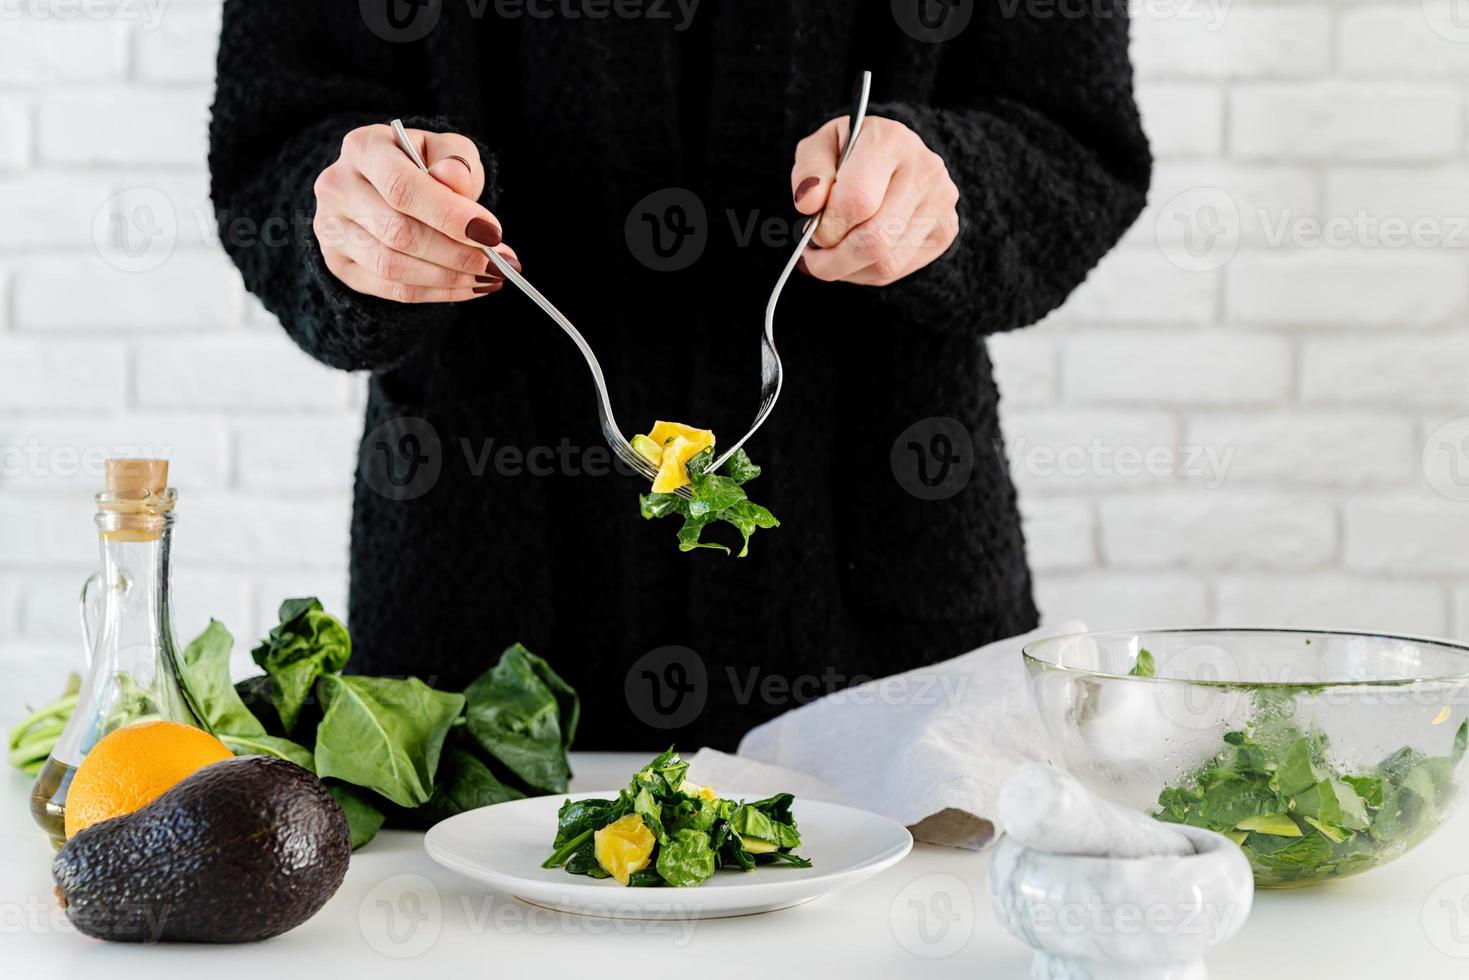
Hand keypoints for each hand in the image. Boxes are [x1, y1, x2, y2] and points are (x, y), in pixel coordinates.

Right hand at [313, 124, 519, 303]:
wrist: (386, 186)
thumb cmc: (424, 164)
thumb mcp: (446, 150)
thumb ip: (455, 161)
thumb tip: (455, 181)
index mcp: (363, 148)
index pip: (403, 188)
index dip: (450, 216)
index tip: (493, 234)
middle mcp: (337, 187)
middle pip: (398, 232)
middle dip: (457, 254)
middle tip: (500, 264)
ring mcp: (332, 229)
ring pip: (393, 267)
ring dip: (449, 278)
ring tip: (490, 277)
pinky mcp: (340, 264)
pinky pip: (391, 289)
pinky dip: (437, 292)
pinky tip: (469, 287)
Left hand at [790, 116, 958, 285]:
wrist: (893, 154)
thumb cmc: (849, 152)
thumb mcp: (819, 147)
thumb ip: (810, 171)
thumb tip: (808, 204)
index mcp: (889, 140)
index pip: (856, 201)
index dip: (826, 227)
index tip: (812, 229)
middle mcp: (924, 169)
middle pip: (874, 241)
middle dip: (834, 260)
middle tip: (815, 255)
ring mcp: (941, 202)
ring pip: (885, 264)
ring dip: (847, 269)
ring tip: (833, 252)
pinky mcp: (946, 229)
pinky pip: (897, 270)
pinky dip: (866, 272)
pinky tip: (857, 253)